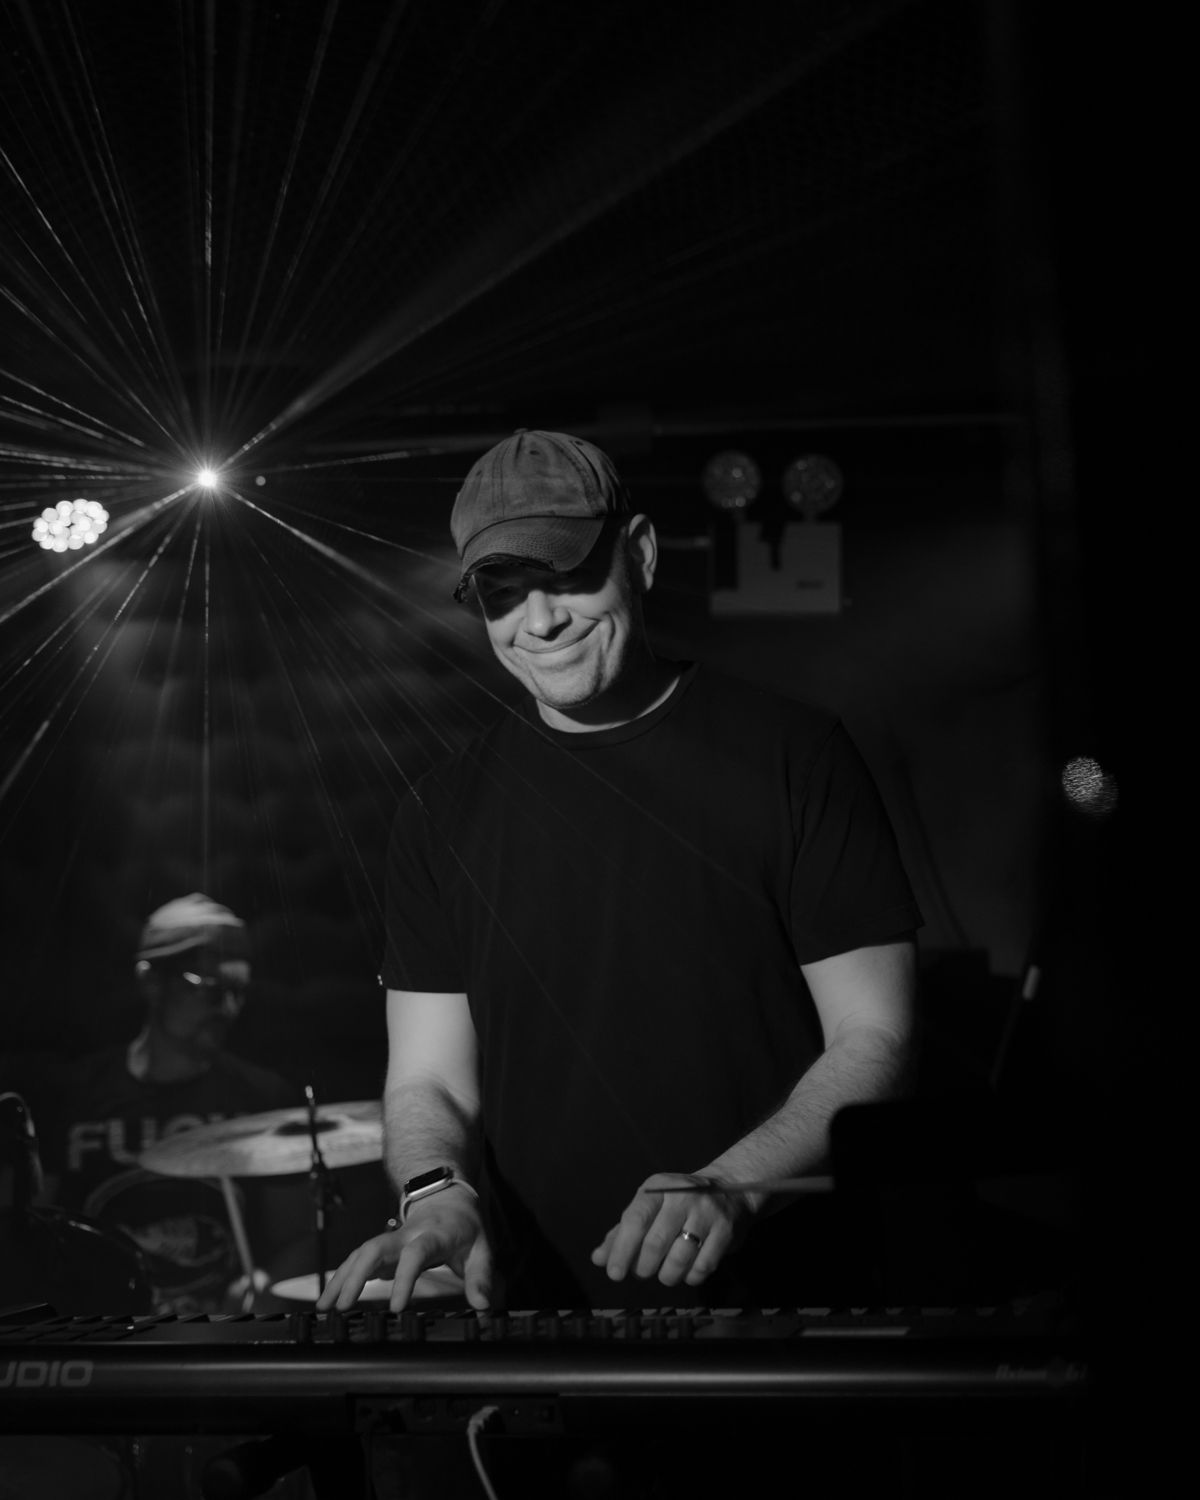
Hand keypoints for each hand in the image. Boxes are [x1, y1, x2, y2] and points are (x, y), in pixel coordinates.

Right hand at [315, 1191, 492, 1312]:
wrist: (447, 1198)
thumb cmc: (465, 1228)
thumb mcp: (481, 1249)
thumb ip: (481, 1278)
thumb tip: (483, 1306)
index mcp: (433, 1235)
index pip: (416, 1254)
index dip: (405, 1279)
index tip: (397, 1309)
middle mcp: (406, 1235)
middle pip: (375, 1249)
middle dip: (356, 1276)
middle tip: (343, 1307)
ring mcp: (390, 1239)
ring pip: (360, 1254)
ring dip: (341, 1278)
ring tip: (325, 1308)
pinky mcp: (381, 1248)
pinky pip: (357, 1260)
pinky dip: (341, 1278)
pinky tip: (328, 1300)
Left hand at [589, 1172, 752, 1288]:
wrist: (728, 1189)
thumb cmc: (677, 1203)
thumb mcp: (649, 1206)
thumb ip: (622, 1232)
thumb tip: (598, 1259)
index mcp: (657, 1188)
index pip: (635, 1220)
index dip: (622, 1249)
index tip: (614, 1273)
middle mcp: (682, 1196)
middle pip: (656, 1243)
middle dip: (644, 1267)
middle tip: (642, 1272)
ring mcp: (706, 1212)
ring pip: (680, 1258)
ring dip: (668, 1275)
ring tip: (665, 1274)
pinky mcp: (726, 1231)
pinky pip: (703, 1266)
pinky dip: (691, 1277)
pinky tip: (688, 1272)